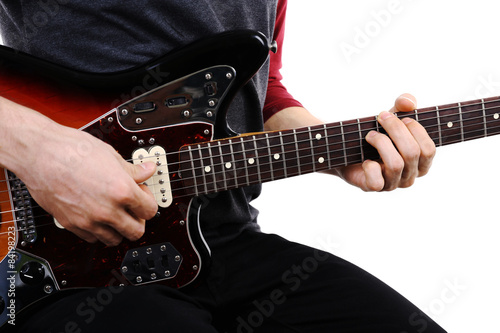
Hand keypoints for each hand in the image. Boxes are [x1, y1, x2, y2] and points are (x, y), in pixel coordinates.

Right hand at [5, 104, 158, 245]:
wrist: (39, 154)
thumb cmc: (71, 150)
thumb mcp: (110, 155)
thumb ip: (133, 169)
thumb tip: (148, 170)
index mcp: (122, 191)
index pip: (150, 211)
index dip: (148, 202)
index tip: (142, 195)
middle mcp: (107, 210)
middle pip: (136, 232)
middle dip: (138, 221)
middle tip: (132, 208)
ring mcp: (88, 220)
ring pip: (115, 240)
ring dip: (119, 229)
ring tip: (114, 212)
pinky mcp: (72, 225)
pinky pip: (93, 239)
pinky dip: (98, 231)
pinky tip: (97, 215)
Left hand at [334, 94, 435, 190]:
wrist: (349, 149)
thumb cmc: (378, 134)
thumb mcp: (393, 116)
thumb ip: (404, 104)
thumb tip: (408, 102)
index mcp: (421, 162)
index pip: (428, 149)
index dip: (415, 129)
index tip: (400, 116)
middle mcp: (410, 176)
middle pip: (412, 153)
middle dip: (395, 130)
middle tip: (381, 117)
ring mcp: (392, 184)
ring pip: (395, 164)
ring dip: (381, 143)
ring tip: (369, 135)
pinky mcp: (374, 187)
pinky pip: (376, 181)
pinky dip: (370, 167)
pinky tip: (365, 159)